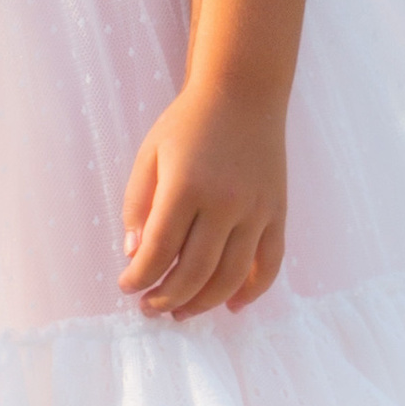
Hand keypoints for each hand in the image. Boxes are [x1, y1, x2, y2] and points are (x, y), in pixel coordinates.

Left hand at [121, 87, 287, 318]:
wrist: (243, 93)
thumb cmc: (188, 123)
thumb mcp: (150, 154)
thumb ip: (138, 204)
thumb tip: (133, 253)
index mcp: (186, 186)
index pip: (159, 249)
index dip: (139, 276)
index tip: (126, 287)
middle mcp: (225, 202)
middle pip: (195, 270)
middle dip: (166, 297)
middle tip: (149, 309)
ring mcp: (256, 210)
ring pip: (231, 276)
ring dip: (203, 303)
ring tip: (180, 312)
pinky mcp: (278, 213)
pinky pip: (269, 264)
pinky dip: (252, 291)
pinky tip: (231, 306)